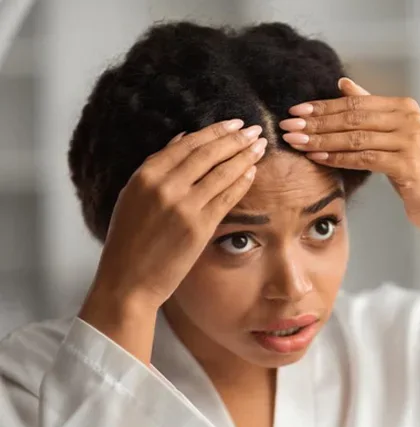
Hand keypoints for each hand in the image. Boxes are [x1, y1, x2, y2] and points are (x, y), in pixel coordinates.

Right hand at [80, 120, 266, 361]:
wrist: (128, 280)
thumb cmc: (130, 240)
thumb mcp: (134, 196)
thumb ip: (158, 167)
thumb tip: (183, 138)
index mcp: (145, 176)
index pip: (187, 144)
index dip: (214, 132)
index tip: (233, 124)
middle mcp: (164, 187)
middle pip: (208, 154)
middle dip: (235, 139)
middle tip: (254, 130)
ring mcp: (183, 206)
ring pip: (221, 173)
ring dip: (244, 156)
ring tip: (260, 146)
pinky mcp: (199, 227)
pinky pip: (226, 198)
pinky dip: (241, 181)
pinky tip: (253, 171)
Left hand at [280, 78, 419, 231]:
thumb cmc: (415, 169)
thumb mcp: (394, 135)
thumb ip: (371, 109)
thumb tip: (343, 84)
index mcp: (405, 107)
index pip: (356, 103)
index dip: (323, 106)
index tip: (296, 111)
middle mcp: (409, 120)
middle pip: (353, 117)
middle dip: (317, 123)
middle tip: (288, 126)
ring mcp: (410, 142)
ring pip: (356, 138)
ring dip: (322, 140)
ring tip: (297, 143)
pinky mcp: (408, 165)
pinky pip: (364, 159)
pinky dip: (338, 158)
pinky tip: (318, 158)